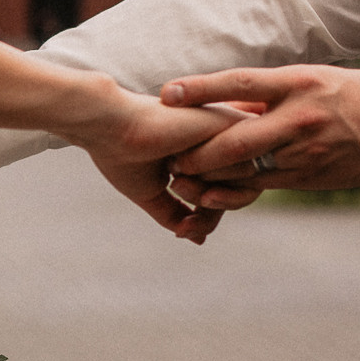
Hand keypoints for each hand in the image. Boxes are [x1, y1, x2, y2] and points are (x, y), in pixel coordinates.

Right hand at [69, 89, 248, 244]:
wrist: (109, 127)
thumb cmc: (121, 155)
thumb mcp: (152, 193)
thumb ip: (177, 213)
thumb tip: (198, 237)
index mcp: (199, 151)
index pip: (225, 191)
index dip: (209, 217)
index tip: (182, 228)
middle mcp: (216, 139)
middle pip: (243, 189)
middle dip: (215, 211)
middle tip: (183, 216)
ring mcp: (226, 130)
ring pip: (251, 179)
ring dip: (215, 194)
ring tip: (177, 182)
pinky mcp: (232, 122)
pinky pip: (250, 165)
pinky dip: (219, 180)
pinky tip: (183, 170)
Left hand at [158, 65, 359, 208]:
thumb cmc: (351, 94)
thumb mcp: (312, 80)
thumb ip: (269, 95)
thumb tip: (223, 104)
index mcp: (298, 84)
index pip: (240, 84)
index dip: (200, 89)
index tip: (166, 92)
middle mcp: (300, 118)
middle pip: (235, 141)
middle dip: (197, 154)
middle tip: (169, 159)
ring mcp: (307, 152)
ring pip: (246, 171)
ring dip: (210, 178)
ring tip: (182, 179)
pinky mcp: (311, 178)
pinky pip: (264, 187)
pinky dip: (235, 190)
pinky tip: (213, 193)